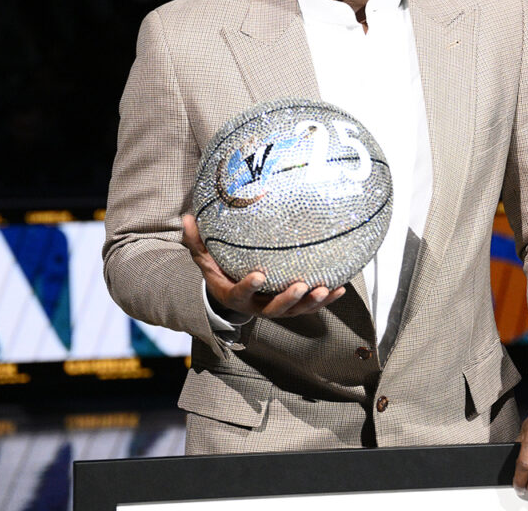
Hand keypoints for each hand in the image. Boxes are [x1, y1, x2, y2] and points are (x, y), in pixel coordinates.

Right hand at [182, 214, 344, 317]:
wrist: (231, 293)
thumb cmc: (219, 270)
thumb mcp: (204, 258)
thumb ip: (196, 241)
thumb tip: (186, 216)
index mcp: (235, 295)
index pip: (241, 293)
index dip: (249, 287)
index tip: (259, 275)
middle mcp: (257, 306)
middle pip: (274, 309)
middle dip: (288, 299)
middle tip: (301, 285)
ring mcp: (276, 309)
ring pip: (295, 311)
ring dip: (312, 302)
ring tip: (326, 288)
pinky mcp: (292, 307)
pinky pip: (311, 306)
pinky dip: (326, 300)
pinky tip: (341, 288)